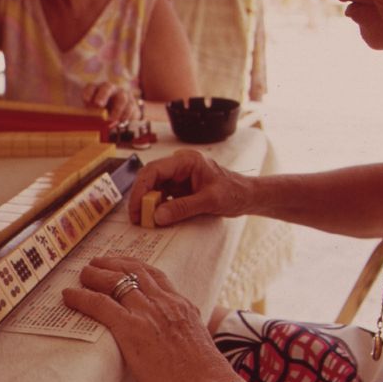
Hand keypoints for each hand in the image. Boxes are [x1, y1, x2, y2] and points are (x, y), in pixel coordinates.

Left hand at [62, 255, 236, 381]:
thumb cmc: (205, 381)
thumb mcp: (198, 348)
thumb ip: (185, 338)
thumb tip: (177, 348)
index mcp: (183, 306)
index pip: (156, 276)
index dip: (137, 268)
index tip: (124, 265)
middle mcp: (166, 303)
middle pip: (134, 271)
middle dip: (113, 263)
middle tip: (98, 263)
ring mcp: (148, 313)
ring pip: (115, 281)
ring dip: (95, 275)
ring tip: (82, 274)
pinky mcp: (132, 329)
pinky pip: (100, 304)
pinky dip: (82, 297)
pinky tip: (69, 296)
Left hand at [81, 83, 140, 124]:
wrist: (121, 113)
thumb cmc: (102, 113)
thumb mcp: (94, 112)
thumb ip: (91, 114)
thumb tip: (89, 121)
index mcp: (97, 90)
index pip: (91, 87)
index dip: (88, 92)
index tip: (86, 100)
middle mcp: (110, 89)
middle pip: (107, 87)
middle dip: (103, 95)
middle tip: (98, 104)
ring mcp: (122, 94)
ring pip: (122, 98)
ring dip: (117, 109)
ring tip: (112, 119)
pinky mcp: (131, 103)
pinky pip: (130, 107)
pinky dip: (125, 115)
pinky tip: (121, 121)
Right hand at [127, 149, 251, 225]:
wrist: (246, 196)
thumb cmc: (234, 192)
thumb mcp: (210, 201)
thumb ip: (183, 208)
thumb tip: (157, 216)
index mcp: (187, 160)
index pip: (154, 170)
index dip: (141, 189)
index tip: (136, 208)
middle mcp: (180, 165)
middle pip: (150, 177)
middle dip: (141, 197)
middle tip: (137, 218)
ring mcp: (179, 176)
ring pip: (154, 187)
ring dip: (147, 203)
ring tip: (144, 221)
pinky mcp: (180, 187)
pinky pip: (162, 195)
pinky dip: (157, 207)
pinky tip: (155, 218)